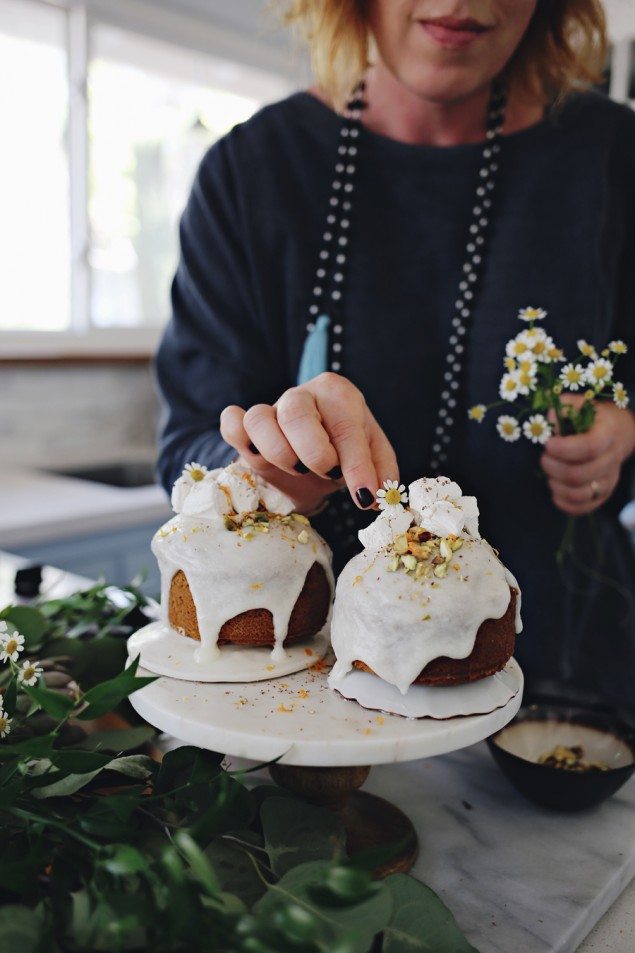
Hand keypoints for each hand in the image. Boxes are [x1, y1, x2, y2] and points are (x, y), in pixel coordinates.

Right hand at [219, 372, 398, 513]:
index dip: (356, 465)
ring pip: (258, 419)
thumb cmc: (343, 451)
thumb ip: (381, 472)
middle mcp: (302, 395)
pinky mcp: (244, 426)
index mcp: (338, 395)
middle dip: (313, 452)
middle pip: (295, 413)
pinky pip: (231, 422)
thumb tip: (380, 495)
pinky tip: (259, 458)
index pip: (346, 427)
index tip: (364, 496)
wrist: (311, 457)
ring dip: (278, 453)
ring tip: (297, 469)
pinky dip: (239, 438)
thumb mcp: (372, 456)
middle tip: (325, 472)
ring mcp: (270, 408)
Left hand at [541, 396, 634, 514]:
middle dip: (553, 468)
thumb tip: (549, 421)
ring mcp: (608, 479)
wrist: (617, 433)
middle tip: (544, 458)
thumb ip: (563, 408)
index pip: (589, 447)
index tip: (548, 444)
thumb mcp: (580, 404)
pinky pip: (582, 508)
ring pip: (579, 494)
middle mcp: (611, 459)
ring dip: (556, 485)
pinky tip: (555, 489)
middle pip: (580, 474)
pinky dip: (563, 502)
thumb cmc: (592, 418)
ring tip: (550, 473)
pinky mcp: (602, 494)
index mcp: (607, 434)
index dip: (564, 449)